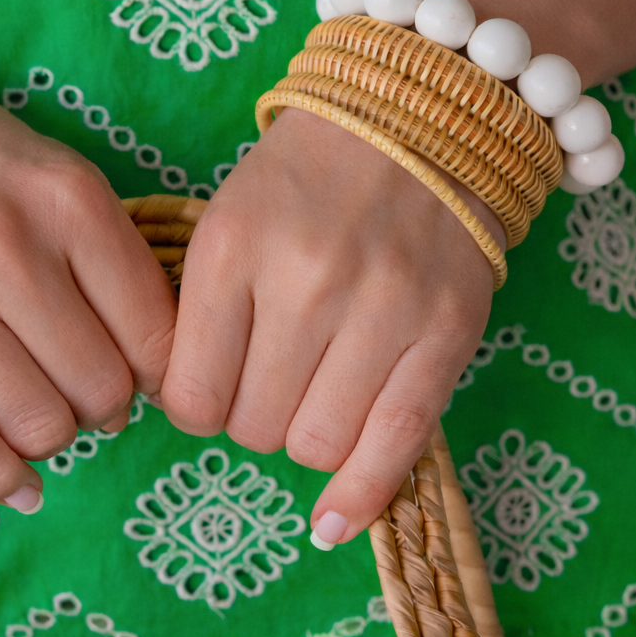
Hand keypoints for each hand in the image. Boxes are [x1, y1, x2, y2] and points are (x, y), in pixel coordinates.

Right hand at [0, 69, 177, 510]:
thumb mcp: (56, 181)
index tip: (135, 376)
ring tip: (38, 414)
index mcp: (67, 198)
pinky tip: (17, 482)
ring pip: (37, 424)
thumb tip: (157, 382)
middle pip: (100, 388)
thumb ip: (111, 265)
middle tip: (81, 395)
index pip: (153, 337)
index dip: (154, 376)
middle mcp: (1, 241)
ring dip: (51, 438)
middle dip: (103, 409)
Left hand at [160, 108, 500, 545]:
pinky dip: (361, 496)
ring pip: (318, 444)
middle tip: (269, 380)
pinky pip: (397, 442)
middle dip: (251, 420)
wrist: (422, 114)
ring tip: (314, 396)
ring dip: (304, 439)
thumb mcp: (227, 222)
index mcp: (234, 250)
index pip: (192, 393)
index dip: (195, 407)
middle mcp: (307, 282)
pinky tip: (332, 522)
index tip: (210, 389)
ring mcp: (384, 309)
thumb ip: (202, 313)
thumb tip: (188, 411)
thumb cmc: (306, 177)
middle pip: (254, 426)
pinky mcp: (447, 332)